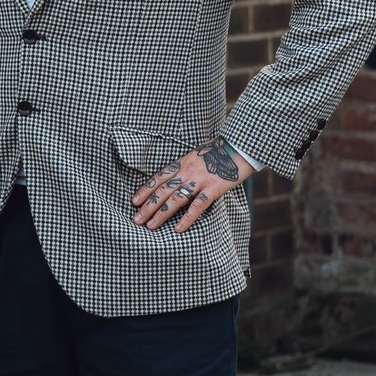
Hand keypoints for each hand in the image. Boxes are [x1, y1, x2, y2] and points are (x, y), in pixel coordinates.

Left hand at [133, 135, 254, 232]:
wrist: (240, 147)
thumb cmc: (219, 154)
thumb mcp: (198, 156)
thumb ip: (186, 167)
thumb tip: (175, 180)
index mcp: (182, 162)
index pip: (159, 178)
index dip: (146, 190)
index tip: (134, 201)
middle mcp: (187, 171)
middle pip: (163, 190)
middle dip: (148, 206)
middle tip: (136, 220)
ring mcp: (200, 180)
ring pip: (176, 199)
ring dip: (161, 214)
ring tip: (150, 226)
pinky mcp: (214, 188)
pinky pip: (198, 205)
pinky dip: (187, 218)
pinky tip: (178, 229)